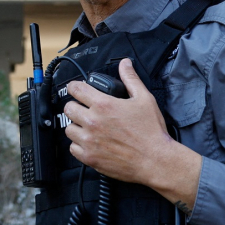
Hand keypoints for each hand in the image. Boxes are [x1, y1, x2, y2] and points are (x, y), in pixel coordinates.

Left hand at [63, 59, 202, 211]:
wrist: (155, 160)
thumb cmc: (151, 131)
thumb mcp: (144, 99)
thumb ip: (131, 79)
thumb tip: (125, 63)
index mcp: (104, 105)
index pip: (75, 89)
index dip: (75, 87)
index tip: (77, 89)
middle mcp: (93, 122)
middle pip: (69, 108)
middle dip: (75, 106)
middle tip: (84, 109)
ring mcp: (90, 141)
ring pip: (69, 129)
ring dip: (76, 126)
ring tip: (87, 127)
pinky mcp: (90, 158)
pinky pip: (73, 149)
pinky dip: (78, 145)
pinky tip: (89, 142)